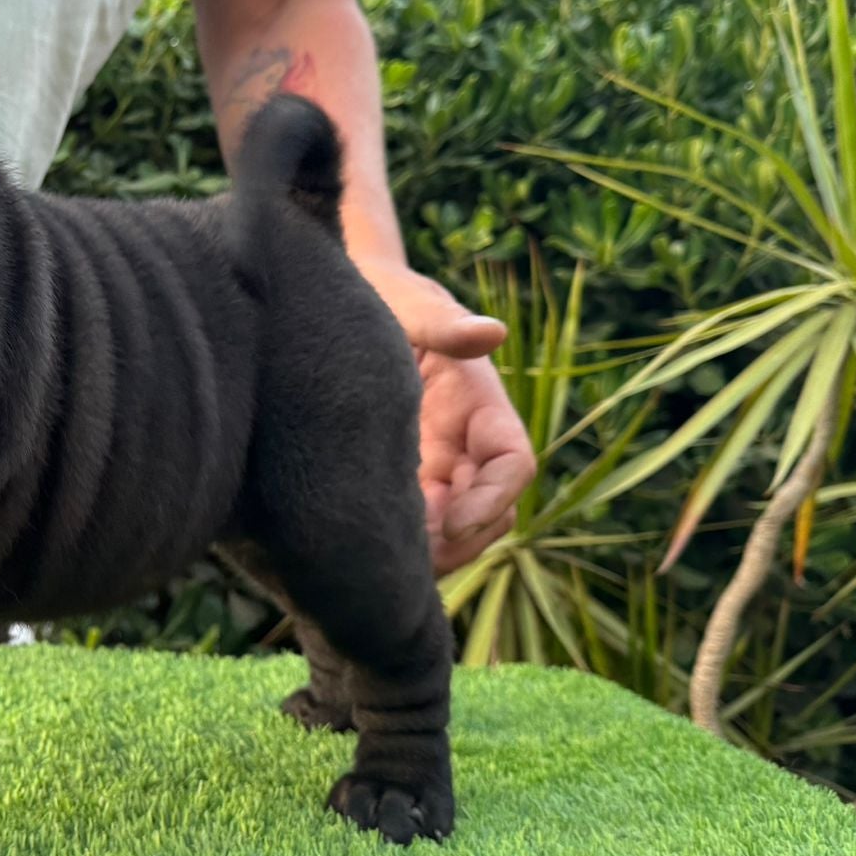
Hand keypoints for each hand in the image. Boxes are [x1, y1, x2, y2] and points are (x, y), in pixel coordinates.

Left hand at [358, 259, 535, 574]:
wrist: (343, 302)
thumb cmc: (384, 293)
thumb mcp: (409, 302)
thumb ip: (443, 322)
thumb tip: (491, 333)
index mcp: (480, 402)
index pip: (512, 462)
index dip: (491, 498)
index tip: (452, 522)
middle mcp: (467, 440)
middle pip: (490, 509)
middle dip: (461, 539)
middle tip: (413, 559)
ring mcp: (438, 462)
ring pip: (456, 525)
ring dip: (435, 549)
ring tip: (389, 563)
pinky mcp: (405, 475)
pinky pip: (420, 520)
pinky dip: (407, 542)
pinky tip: (368, 552)